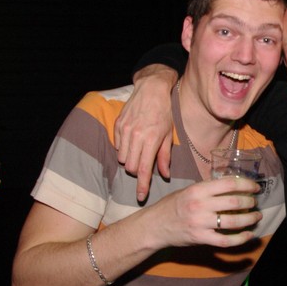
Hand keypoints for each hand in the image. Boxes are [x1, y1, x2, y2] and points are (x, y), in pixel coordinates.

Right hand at [114, 66, 176, 201]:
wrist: (151, 89)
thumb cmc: (163, 112)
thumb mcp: (169, 134)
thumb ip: (165, 156)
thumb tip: (165, 175)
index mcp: (151, 139)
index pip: (144, 169)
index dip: (142, 185)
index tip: (140, 197)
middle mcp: (136, 136)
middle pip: (130, 167)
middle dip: (137, 171)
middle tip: (145, 165)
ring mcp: (124, 130)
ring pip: (122, 159)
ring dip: (130, 161)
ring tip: (139, 152)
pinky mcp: (117, 125)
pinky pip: (117, 147)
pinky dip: (124, 150)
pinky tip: (133, 141)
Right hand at [145, 177, 261, 248]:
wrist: (154, 226)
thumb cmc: (172, 206)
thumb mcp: (188, 190)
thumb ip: (207, 188)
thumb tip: (231, 185)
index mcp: (198, 190)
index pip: (229, 184)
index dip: (246, 185)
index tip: (255, 187)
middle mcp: (200, 205)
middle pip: (234, 202)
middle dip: (250, 202)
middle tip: (255, 202)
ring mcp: (201, 223)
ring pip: (233, 222)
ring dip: (249, 219)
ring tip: (256, 217)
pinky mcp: (201, 238)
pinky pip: (225, 240)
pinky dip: (240, 239)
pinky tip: (248, 234)